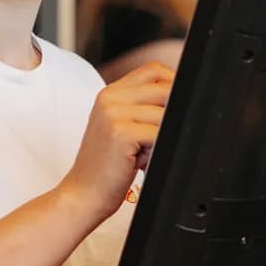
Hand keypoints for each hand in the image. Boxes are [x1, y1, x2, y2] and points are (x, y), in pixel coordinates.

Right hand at [66, 62, 173, 225]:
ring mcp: (113, 113)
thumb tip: (183, 100)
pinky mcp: (120, 132)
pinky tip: (141, 162)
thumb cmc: (107, 168)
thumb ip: (144, 110)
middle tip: (158, 140)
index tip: (179, 109)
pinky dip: (158, 149)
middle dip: (173, 114)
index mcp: (110, 93)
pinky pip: (159, 132)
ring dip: (163, 136)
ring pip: (165, 113)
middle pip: (164, 88)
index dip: (173, 85)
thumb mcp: (123, 129)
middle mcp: (110, 98)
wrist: (83, 195)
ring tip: (145, 154)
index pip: (154, 70)